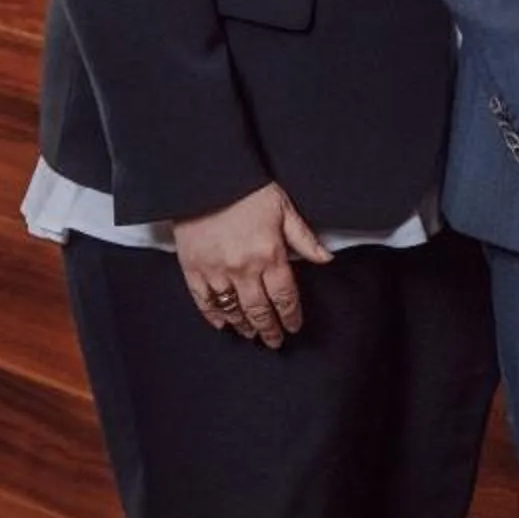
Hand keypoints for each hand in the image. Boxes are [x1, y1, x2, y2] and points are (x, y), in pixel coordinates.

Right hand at [173, 181, 331, 347]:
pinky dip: (213, 315)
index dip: (290, 316)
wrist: (207, 177)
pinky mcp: (193, 269)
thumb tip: (325, 258)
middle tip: (274, 341)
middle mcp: (244, 269)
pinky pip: (204, 301)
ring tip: (251, 333)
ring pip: (232, 310)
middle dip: (269, 329)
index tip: (294, 326)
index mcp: (269, 254)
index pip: (285, 297)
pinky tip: (222, 323)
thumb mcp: (284, 209)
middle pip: (260, 310)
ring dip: (244, 325)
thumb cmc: (248, 189)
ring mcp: (216, 271)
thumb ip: (304, 238)